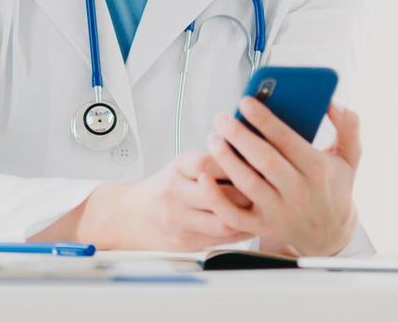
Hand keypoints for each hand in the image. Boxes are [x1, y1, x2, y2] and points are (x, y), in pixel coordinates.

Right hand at [74, 150, 256, 250]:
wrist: (131, 215)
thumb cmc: (163, 188)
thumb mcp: (181, 166)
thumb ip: (210, 162)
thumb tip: (249, 156)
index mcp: (177, 167)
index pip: (209, 163)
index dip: (236, 164)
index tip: (255, 163)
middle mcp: (175, 192)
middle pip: (218, 194)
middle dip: (246, 193)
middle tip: (266, 189)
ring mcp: (178, 219)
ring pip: (222, 221)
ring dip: (246, 216)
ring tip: (260, 210)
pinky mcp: (184, 241)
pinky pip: (220, 240)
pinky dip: (239, 232)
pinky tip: (249, 225)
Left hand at [192, 99, 361, 255]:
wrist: (330, 234)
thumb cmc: (333, 187)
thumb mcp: (349, 157)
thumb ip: (347, 127)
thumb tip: (332, 102)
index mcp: (318, 170)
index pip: (287, 141)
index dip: (264, 120)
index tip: (245, 101)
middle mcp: (299, 192)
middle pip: (264, 161)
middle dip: (240, 136)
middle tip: (222, 118)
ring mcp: (280, 212)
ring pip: (247, 185)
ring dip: (226, 160)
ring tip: (213, 138)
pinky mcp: (263, 227)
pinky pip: (234, 215)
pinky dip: (216, 198)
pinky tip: (204, 177)